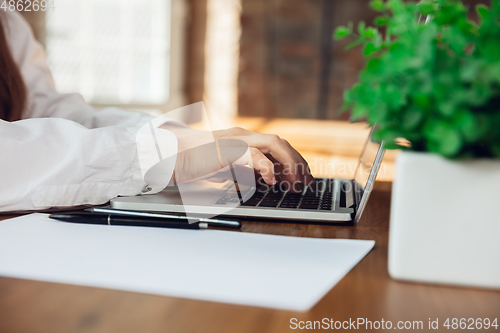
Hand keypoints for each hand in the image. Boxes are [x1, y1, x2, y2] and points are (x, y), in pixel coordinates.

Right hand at [161, 125, 314, 191]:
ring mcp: (236, 140)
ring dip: (289, 164)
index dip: (294, 162)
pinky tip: (271, 181)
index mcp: (244, 139)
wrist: (168, 155)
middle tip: (308, 183)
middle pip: (281, 144)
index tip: (304, 179)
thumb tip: (264, 181)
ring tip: (295, 183)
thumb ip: (243, 172)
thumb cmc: (193, 162)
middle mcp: (243, 136)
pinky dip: (266, 167)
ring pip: (274, 144)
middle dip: (298, 163)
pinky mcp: (226, 149)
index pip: (277, 147)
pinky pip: (253, 155)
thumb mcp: (225, 168)